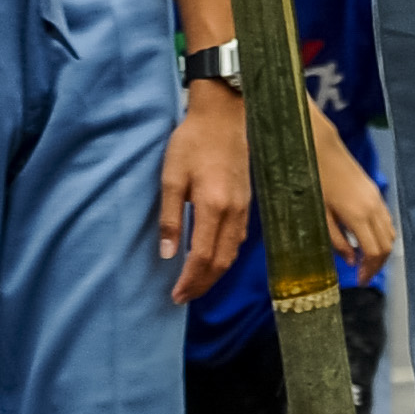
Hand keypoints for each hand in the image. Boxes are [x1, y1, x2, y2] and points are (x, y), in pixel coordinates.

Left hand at [156, 85, 252, 302]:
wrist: (223, 116)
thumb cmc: (193, 142)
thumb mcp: (172, 177)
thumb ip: (170, 218)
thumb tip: (167, 254)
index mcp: (213, 207)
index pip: (202, 257)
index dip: (189, 281)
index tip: (176, 296)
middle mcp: (233, 213)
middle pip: (221, 263)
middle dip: (202, 284)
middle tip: (183, 297)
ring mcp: (243, 208)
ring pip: (232, 254)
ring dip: (214, 274)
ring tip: (196, 284)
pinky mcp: (247, 202)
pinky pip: (238, 240)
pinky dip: (225, 257)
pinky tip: (213, 259)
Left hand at [314, 122, 396, 276]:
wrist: (320, 146)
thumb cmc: (313, 179)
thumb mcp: (320, 214)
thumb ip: (336, 239)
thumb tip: (350, 260)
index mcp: (359, 216)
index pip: (374, 252)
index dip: (369, 269)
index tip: (360, 280)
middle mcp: (373, 208)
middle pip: (387, 245)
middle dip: (378, 264)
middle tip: (363, 274)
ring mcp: (377, 198)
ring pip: (390, 232)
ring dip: (382, 250)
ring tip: (365, 260)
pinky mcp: (374, 191)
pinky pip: (386, 220)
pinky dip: (382, 234)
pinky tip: (366, 238)